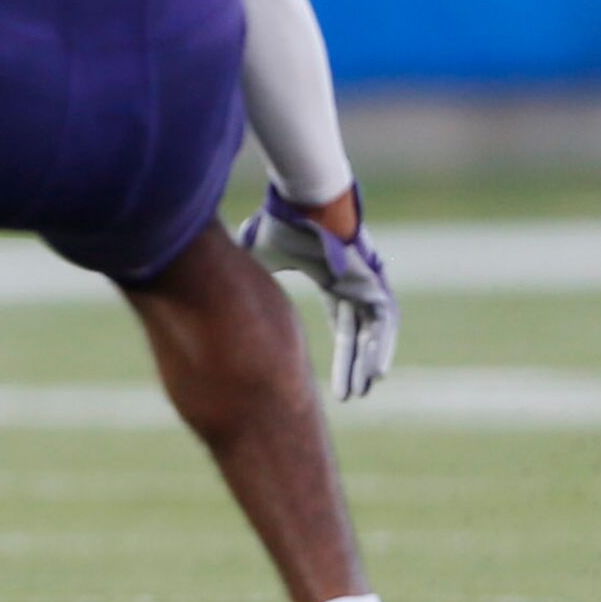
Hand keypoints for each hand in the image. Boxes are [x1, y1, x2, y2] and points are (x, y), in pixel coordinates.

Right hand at [241, 182, 396, 400]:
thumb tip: (218, 290)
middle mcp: (354, 287)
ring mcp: (368, 284)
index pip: (343, 328)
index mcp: (334, 284)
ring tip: (364, 390)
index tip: (337, 389)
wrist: (304, 204)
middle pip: (358, 337)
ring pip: (373, 332)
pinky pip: (383, 321)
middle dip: (353, 369)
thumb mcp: (260, 258)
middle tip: (351, 397)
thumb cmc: (284, 225)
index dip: (341, 359)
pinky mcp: (374, 280)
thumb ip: (249, 276)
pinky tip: (378, 371)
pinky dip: (381, 345)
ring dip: (369, 361)